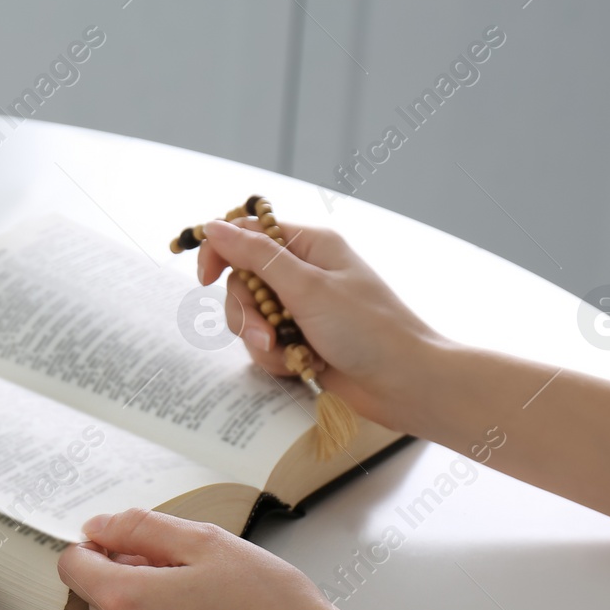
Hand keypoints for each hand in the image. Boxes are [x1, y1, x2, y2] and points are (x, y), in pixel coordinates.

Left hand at [56, 508, 364, 609]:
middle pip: (98, 594)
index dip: (98, 543)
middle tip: (187, 566)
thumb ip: (142, 528)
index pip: (72, 565)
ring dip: (147, 604)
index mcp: (126, 601)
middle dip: (128, 572)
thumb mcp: (206, 543)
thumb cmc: (268, 606)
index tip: (133, 540)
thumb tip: (99, 526)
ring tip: (204, 597)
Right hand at [196, 217, 444, 430]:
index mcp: (309, 246)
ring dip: (262, 341)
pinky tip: (303, 366)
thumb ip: (257, 256)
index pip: (247, 234)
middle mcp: (303, 273)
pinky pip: (265, 345)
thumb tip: (215, 226)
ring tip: (290, 354)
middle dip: (248, 313)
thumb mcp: (308, 288)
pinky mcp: (301, 340)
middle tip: (268, 334)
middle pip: (242, 282)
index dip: (220, 253)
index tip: (205, 279)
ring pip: (250, 318)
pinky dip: (277, 358)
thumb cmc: (369, 330)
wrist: (404, 383)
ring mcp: (301, 308)